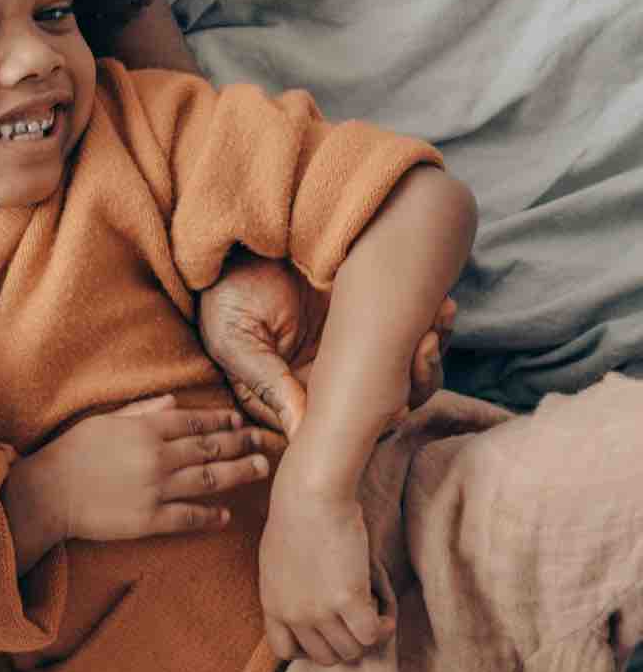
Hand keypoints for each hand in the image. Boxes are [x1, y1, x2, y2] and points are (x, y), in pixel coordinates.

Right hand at [11, 395, 272, 543]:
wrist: (48, 493)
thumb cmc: (71, 452)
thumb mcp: (103, 420)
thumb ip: (141, 409)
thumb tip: (174, 400)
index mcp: (144, 429)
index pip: (194, 422)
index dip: (222, 422)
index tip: (240, 421)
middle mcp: (156, 457)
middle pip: (210, 448)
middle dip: (241, 444)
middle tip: (264, 442)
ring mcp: (155, 489)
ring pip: (209, 479)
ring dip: (238, 474)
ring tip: (259, 469)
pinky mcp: (149, 519)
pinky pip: (189, 516)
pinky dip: (210, 516)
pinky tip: (226, 515)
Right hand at [198, 250, 454, 436]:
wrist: (248, 237)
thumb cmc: (229, 293)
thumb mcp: (236, 341)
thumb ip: (268, 385)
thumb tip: (300, 434)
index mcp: (292, 397)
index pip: (337, 427)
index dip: (372, 422)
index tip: (396, 406)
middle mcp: (327, 381)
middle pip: (383, 408)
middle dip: (414, 383)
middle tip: (424, 348)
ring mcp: (353, 353)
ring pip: (406, 377)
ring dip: (430, 355)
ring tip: (439, 319)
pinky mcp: (375, 321)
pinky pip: (413, 338)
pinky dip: (434, 326)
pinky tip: (441, 307)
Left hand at [257, 469, 391, 663]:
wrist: (309, 497)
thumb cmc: (296, 517)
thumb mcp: (277, 561)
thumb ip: (287, 589)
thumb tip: (307, 603)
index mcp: (272, 604)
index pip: (284, 651)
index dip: (309, 647)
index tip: (326, 630)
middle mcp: (293, 614)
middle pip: (324, 656)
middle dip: (344, 642)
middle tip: (357, 619)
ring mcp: (318, 611)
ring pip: (351, 651)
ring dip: (366, 635)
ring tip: (372, 610)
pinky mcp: (347, 601)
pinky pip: (371, 635)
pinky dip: (383, 628)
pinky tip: (384, 611)